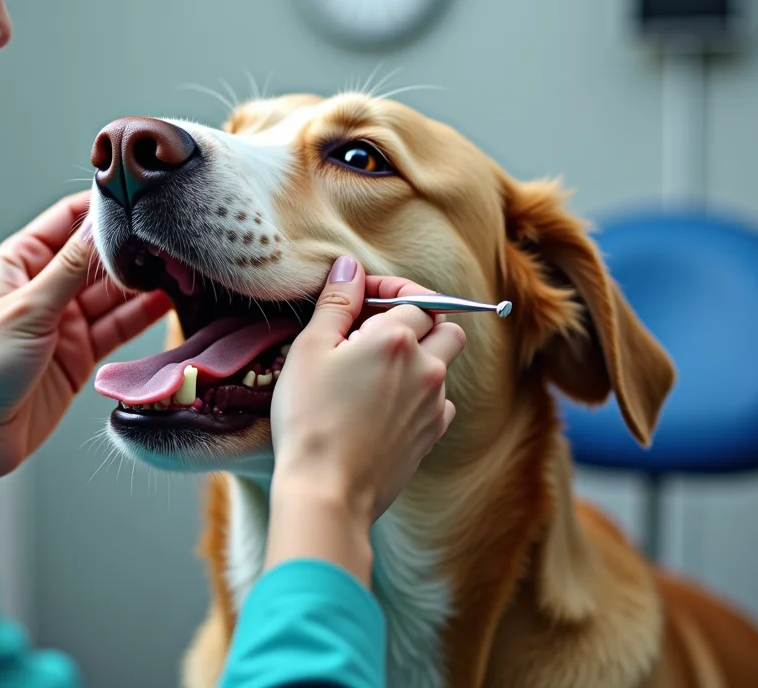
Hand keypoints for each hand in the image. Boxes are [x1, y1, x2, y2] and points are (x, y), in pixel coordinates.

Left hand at [0, 192, 171, 487]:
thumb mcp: (28, 308)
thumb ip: (70, 268)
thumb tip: (101, 226)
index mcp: (18, 263)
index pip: (66, 221)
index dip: (101, 210)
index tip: (137, 197)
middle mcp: (43, 288)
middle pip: (96, 258)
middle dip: (132, 250)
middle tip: (170, 238)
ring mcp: (64, 323)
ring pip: (113, 294)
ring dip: (143, 283)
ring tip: (178, 268)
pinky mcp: (80, 356)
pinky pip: (117, 329)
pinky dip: (141, 317)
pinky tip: (167, 302)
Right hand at [265, 256, 465, 582]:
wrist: (327, 490)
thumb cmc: (309, 418)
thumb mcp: (310, 350)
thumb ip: (336, 303)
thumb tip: (350, 267)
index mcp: (397, 339)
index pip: (414, 296)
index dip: (387, 290)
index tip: (361, 297)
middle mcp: (427, 367)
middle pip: (447, 326)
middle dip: (422, 318)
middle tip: (378, 329)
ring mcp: (434, 404)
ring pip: (446, 364)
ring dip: (422, 356)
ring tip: (378, 369)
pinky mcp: (431, 436)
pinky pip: (441, 402)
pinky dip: (422, 394)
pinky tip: (386, 403)